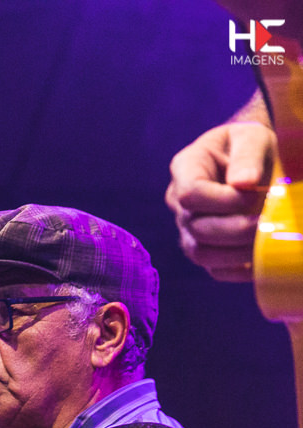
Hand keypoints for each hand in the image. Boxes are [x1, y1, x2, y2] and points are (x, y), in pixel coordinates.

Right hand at [165, 121, 276, 281]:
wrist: (252, 159)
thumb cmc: (250, 144)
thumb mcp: (252, 137)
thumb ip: (247, 155)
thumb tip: (243, 184)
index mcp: (185, 169)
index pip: (189, 195)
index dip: (221, 201)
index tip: (253, 194)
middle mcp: (179, 202)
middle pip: (195, 228)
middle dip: (235, 229)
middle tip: (267, 223)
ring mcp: (188, 227)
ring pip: (200, 253)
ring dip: (236, 253)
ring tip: (265, 241)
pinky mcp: (204, 247)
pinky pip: (214, 269)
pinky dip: (238, 269)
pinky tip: (260, 258)